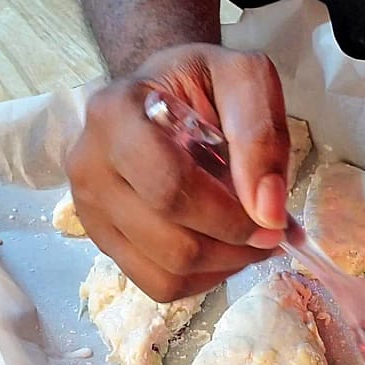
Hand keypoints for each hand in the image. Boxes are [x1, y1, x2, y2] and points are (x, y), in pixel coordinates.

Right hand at [67, 44, 289, 298]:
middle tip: (270, 233)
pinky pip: (158, 285)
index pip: (171, 189)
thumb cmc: (202, 83)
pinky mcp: (102, 240)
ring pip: (165, 273)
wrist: (160, 93)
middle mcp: (89, 166)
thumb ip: (261, 135)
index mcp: (114, 115)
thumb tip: (268, 212)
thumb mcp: (243, 79)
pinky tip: (222, 249)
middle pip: (170, 243)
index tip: (275, 221)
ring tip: (249, 239)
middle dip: (234, 247)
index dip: (230, 218)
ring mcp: (89, 210)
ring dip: (222, 267)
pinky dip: (202, 278)